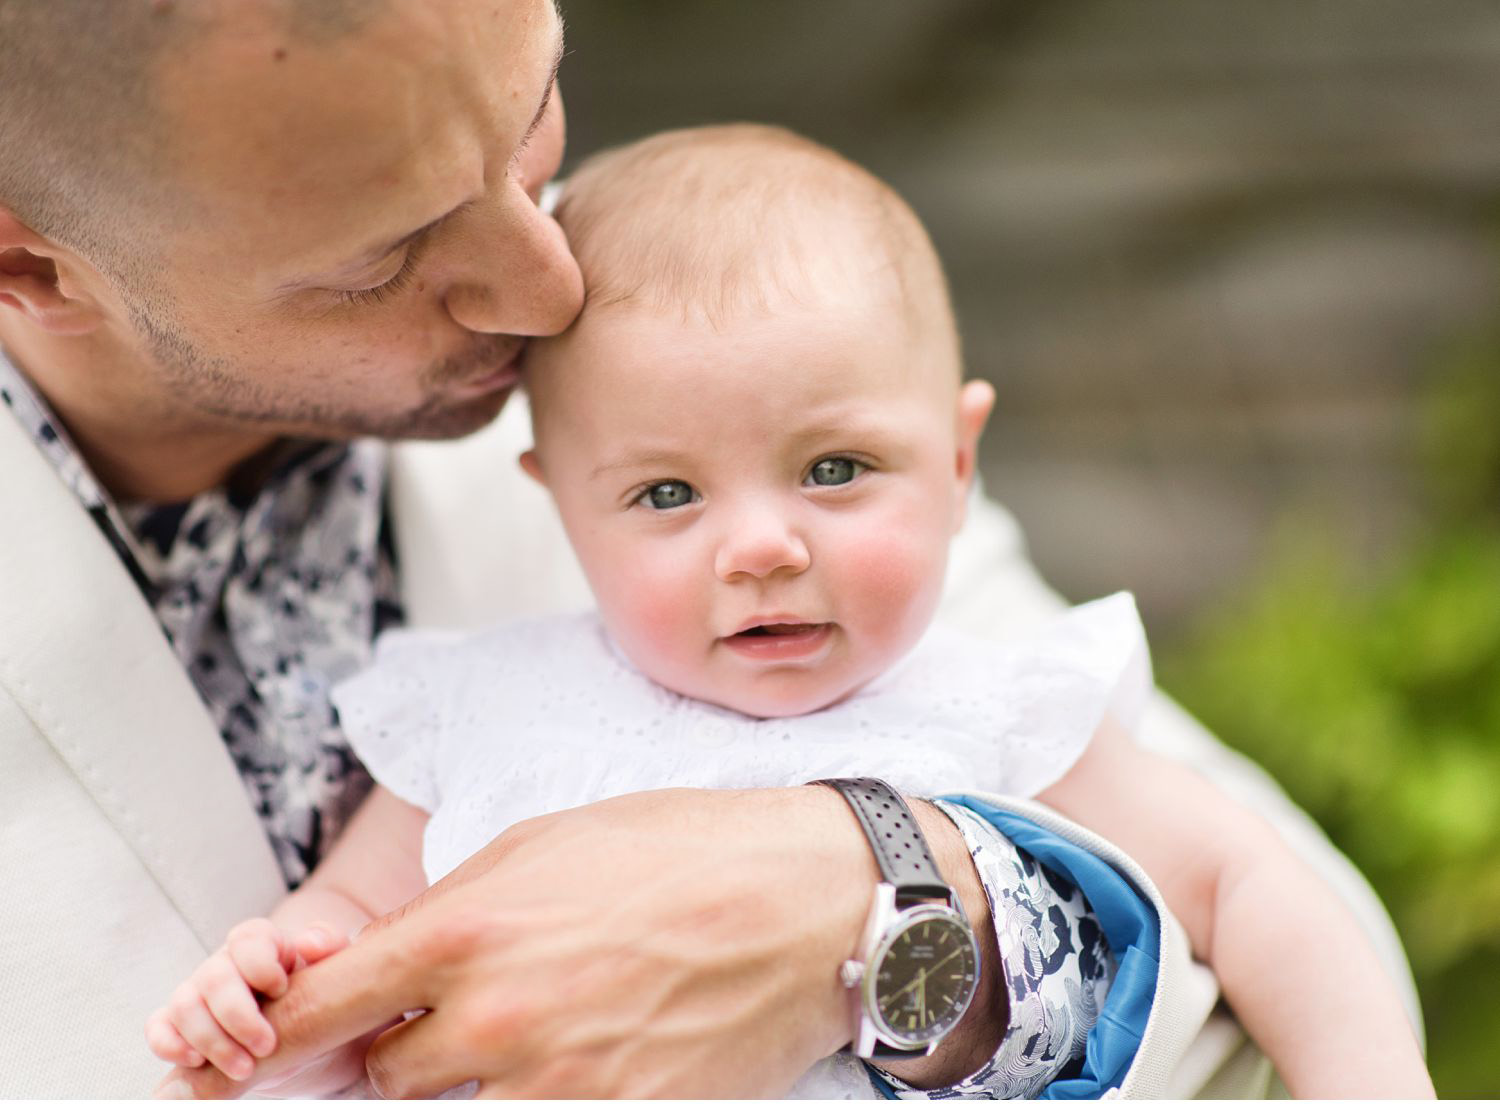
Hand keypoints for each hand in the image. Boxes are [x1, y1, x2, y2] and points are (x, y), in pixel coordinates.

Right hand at [145, 917, 346, 1083]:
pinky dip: (169, 1044)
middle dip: (238, 1017)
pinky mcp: (183, 1026)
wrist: (313, 1038)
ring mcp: (200, 993)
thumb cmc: (324, 997)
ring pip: (184, 1004)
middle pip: (214, 977)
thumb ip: (329, 947)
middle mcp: (226, 963)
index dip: (260, 964)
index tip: (282, 991)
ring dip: (211, 1040)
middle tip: (266, 1047)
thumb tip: (310, 943)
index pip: (248, 938)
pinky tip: (195, 1062)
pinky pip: (159, 1026)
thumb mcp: (339, 971)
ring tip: (244, 1069)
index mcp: (263, 943)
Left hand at [160, 787, 880, 1098]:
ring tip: (537, 1029)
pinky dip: (540, 1097)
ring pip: (452, 1114)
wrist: (808, 902)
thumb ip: (454, 905)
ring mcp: (556, 1084)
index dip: (272, 1040)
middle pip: (387, 1077)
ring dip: (471, 1083)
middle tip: (466, 1012)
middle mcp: (496, 1016)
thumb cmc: (687, 852)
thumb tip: (396, 962)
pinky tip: (582, 1055)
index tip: (252, 1054)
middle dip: (407, 1049)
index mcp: (467, 929)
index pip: (321, 1012)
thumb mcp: (547, 841)